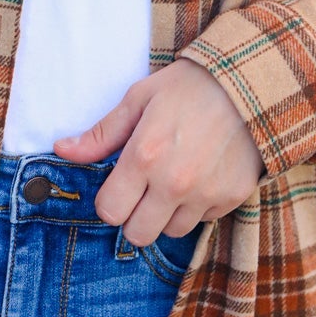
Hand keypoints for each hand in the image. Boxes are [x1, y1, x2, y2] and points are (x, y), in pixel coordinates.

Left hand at [53, 61, 265, 247]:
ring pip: (170, 232)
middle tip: (143, 190)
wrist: (252, 82)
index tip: (118, 185)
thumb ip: (102, 133)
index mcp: (144, 156)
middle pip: (137, 234)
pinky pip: (203, 220)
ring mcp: (206, 194)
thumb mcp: (140, 99)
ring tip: (174, 180)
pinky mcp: (233, 198)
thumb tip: (63, 150)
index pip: (109, 211)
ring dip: (166, 214)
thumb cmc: (190, 86)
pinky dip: (197, 207)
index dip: (110, 200)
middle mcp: (174, 183)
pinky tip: (201, 176)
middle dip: (134, 216)